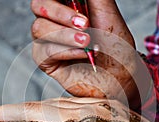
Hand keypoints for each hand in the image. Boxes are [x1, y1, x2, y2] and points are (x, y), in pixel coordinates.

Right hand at [31, 0, 149, 108]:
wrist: (120, 77)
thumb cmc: (116, 47)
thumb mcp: (108, 12)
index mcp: (68, 6)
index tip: (74, 1)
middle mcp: (55, 21)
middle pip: (38, 5)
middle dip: (60, 13)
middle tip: (85, 24)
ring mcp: (49, 41)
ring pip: (39, 28)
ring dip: (66, 35)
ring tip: (88, 42)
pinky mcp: (46, 61)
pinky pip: (44, 50)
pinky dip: (65, 51)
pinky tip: (82, 55)